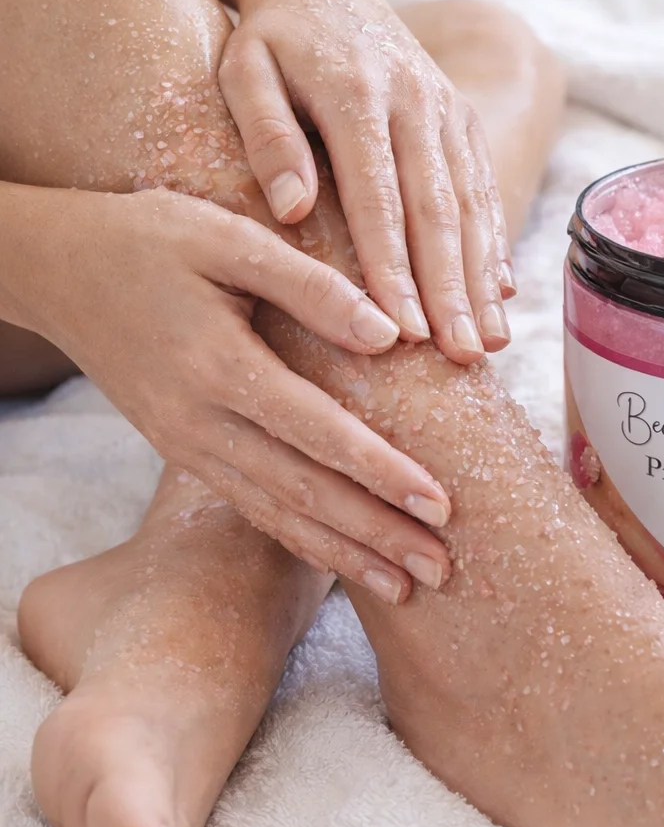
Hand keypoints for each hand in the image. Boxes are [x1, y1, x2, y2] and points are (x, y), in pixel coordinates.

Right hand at [2, 184, 451, 602]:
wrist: (59, 270)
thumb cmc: (150, 239)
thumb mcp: (227, 239)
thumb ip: (311, 287)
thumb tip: (391, 335)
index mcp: (219, 366)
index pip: (318, 433)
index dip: (381, 472)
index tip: (441, 505)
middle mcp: (201, 422)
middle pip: (304, 492)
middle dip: (377, 535)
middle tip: (442, 571)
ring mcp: (188, 445)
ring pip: (278, 514)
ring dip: (345, 553)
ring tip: (406, 587)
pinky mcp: (185, 450)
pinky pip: (251, 506)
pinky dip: (300, 539)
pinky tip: (341, 559)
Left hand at [218, 0, 514, 364]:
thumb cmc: (272, 39)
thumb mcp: (244, 71)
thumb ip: (267, 136)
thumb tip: (294, 209)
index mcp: (358, 96)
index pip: (379, 199)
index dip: (393, 269)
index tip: (402, 332)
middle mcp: (416, 104)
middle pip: (438, 211)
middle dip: (451, 290)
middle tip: (462, 356)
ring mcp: (448, 111)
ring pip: (472, 206)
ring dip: (482, 279)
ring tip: (489, 342)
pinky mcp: (463, 119)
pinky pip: (484, 188)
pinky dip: (494, 244)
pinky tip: (502, 294)